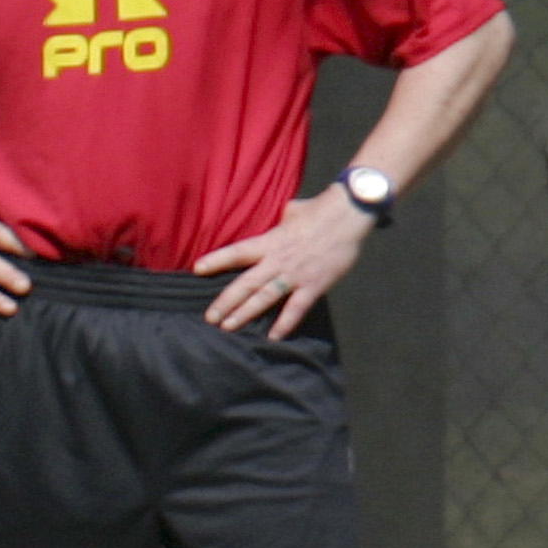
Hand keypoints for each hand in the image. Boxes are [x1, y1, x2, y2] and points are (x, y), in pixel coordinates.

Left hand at [195, 185, 375, 335]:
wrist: (349, 214)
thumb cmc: (319, 210)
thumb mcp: (292, 211)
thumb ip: (279, 220)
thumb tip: (279, 216)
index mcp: (270, 241)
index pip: (237, 252)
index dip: (217, 260)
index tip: (197, 269)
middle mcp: (278, 259)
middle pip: (246, 283)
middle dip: (226, 301)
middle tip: (209, 317)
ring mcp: (296, 274)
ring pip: (265, 297)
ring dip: (245, 313)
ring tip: (228, 327)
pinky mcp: (314, 284)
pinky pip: (297, 307)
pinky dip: (285, 323)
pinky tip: (273, 336)